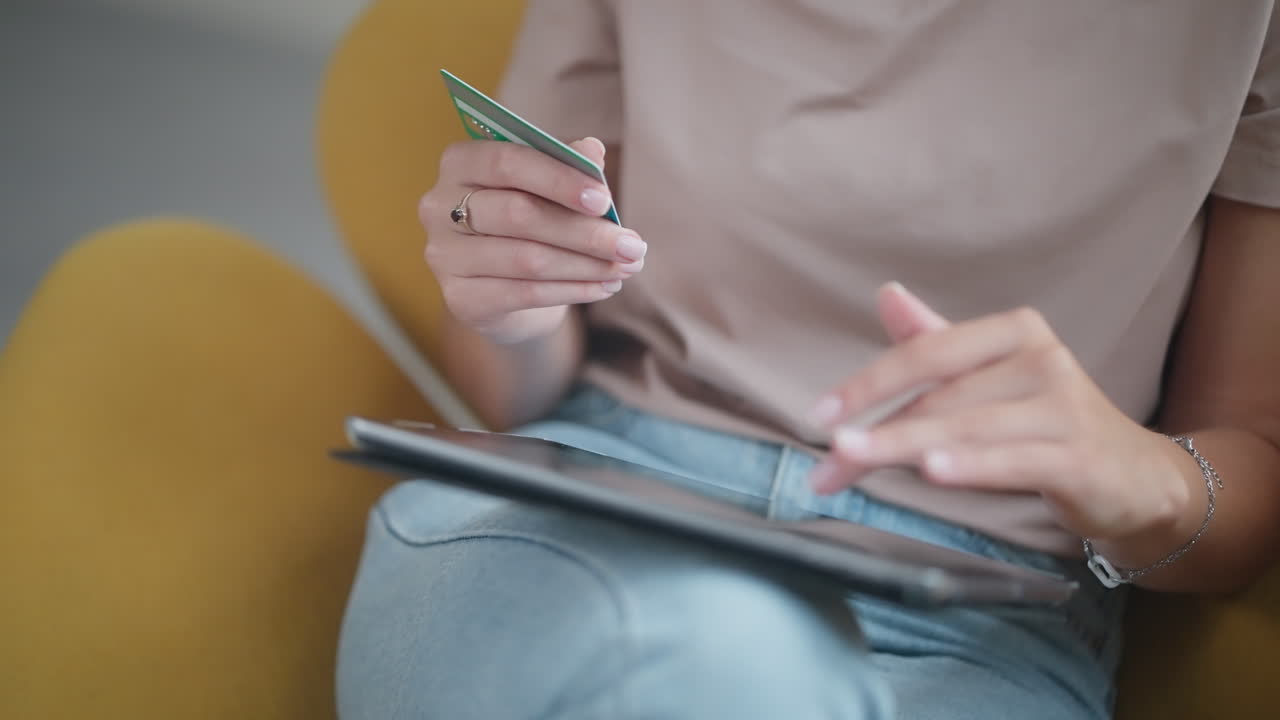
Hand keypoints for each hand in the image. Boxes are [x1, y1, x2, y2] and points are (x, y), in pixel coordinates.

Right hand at [419, 137, 645, 343]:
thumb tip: (592, 150)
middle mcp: (438, 206)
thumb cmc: (529, 222)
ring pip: (526, 259)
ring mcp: (443, 256)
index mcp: (459, 163)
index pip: (507, 162)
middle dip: (584, 232)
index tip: (605, 200)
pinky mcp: (459, 299)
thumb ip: (567, 165)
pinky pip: (525, 293)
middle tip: (634, 246)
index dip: (558, 179)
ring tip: (626, 267)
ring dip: (586, 265)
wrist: (505, 288)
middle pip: (519, 214)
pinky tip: (604, 287)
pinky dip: (573, 290)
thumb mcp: (549, 189)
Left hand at [807, 283, 1189, 541]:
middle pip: (939, 398)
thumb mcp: (991, 376)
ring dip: (902, 447)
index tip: (821, 414)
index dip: (870, 382)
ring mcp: (1065, 406)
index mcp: (1014, 331)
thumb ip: (936, 340)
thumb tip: (886, 294)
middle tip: (825, 463)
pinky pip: (1013, 460)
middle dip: (875, 435)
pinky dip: (971, 465)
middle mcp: (1042, 358)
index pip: (927, 353)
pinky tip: (932, 470)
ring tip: (852, 462)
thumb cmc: (1046, 421)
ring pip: (966, 428)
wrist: (1136, 477)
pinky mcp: (1080, 457)